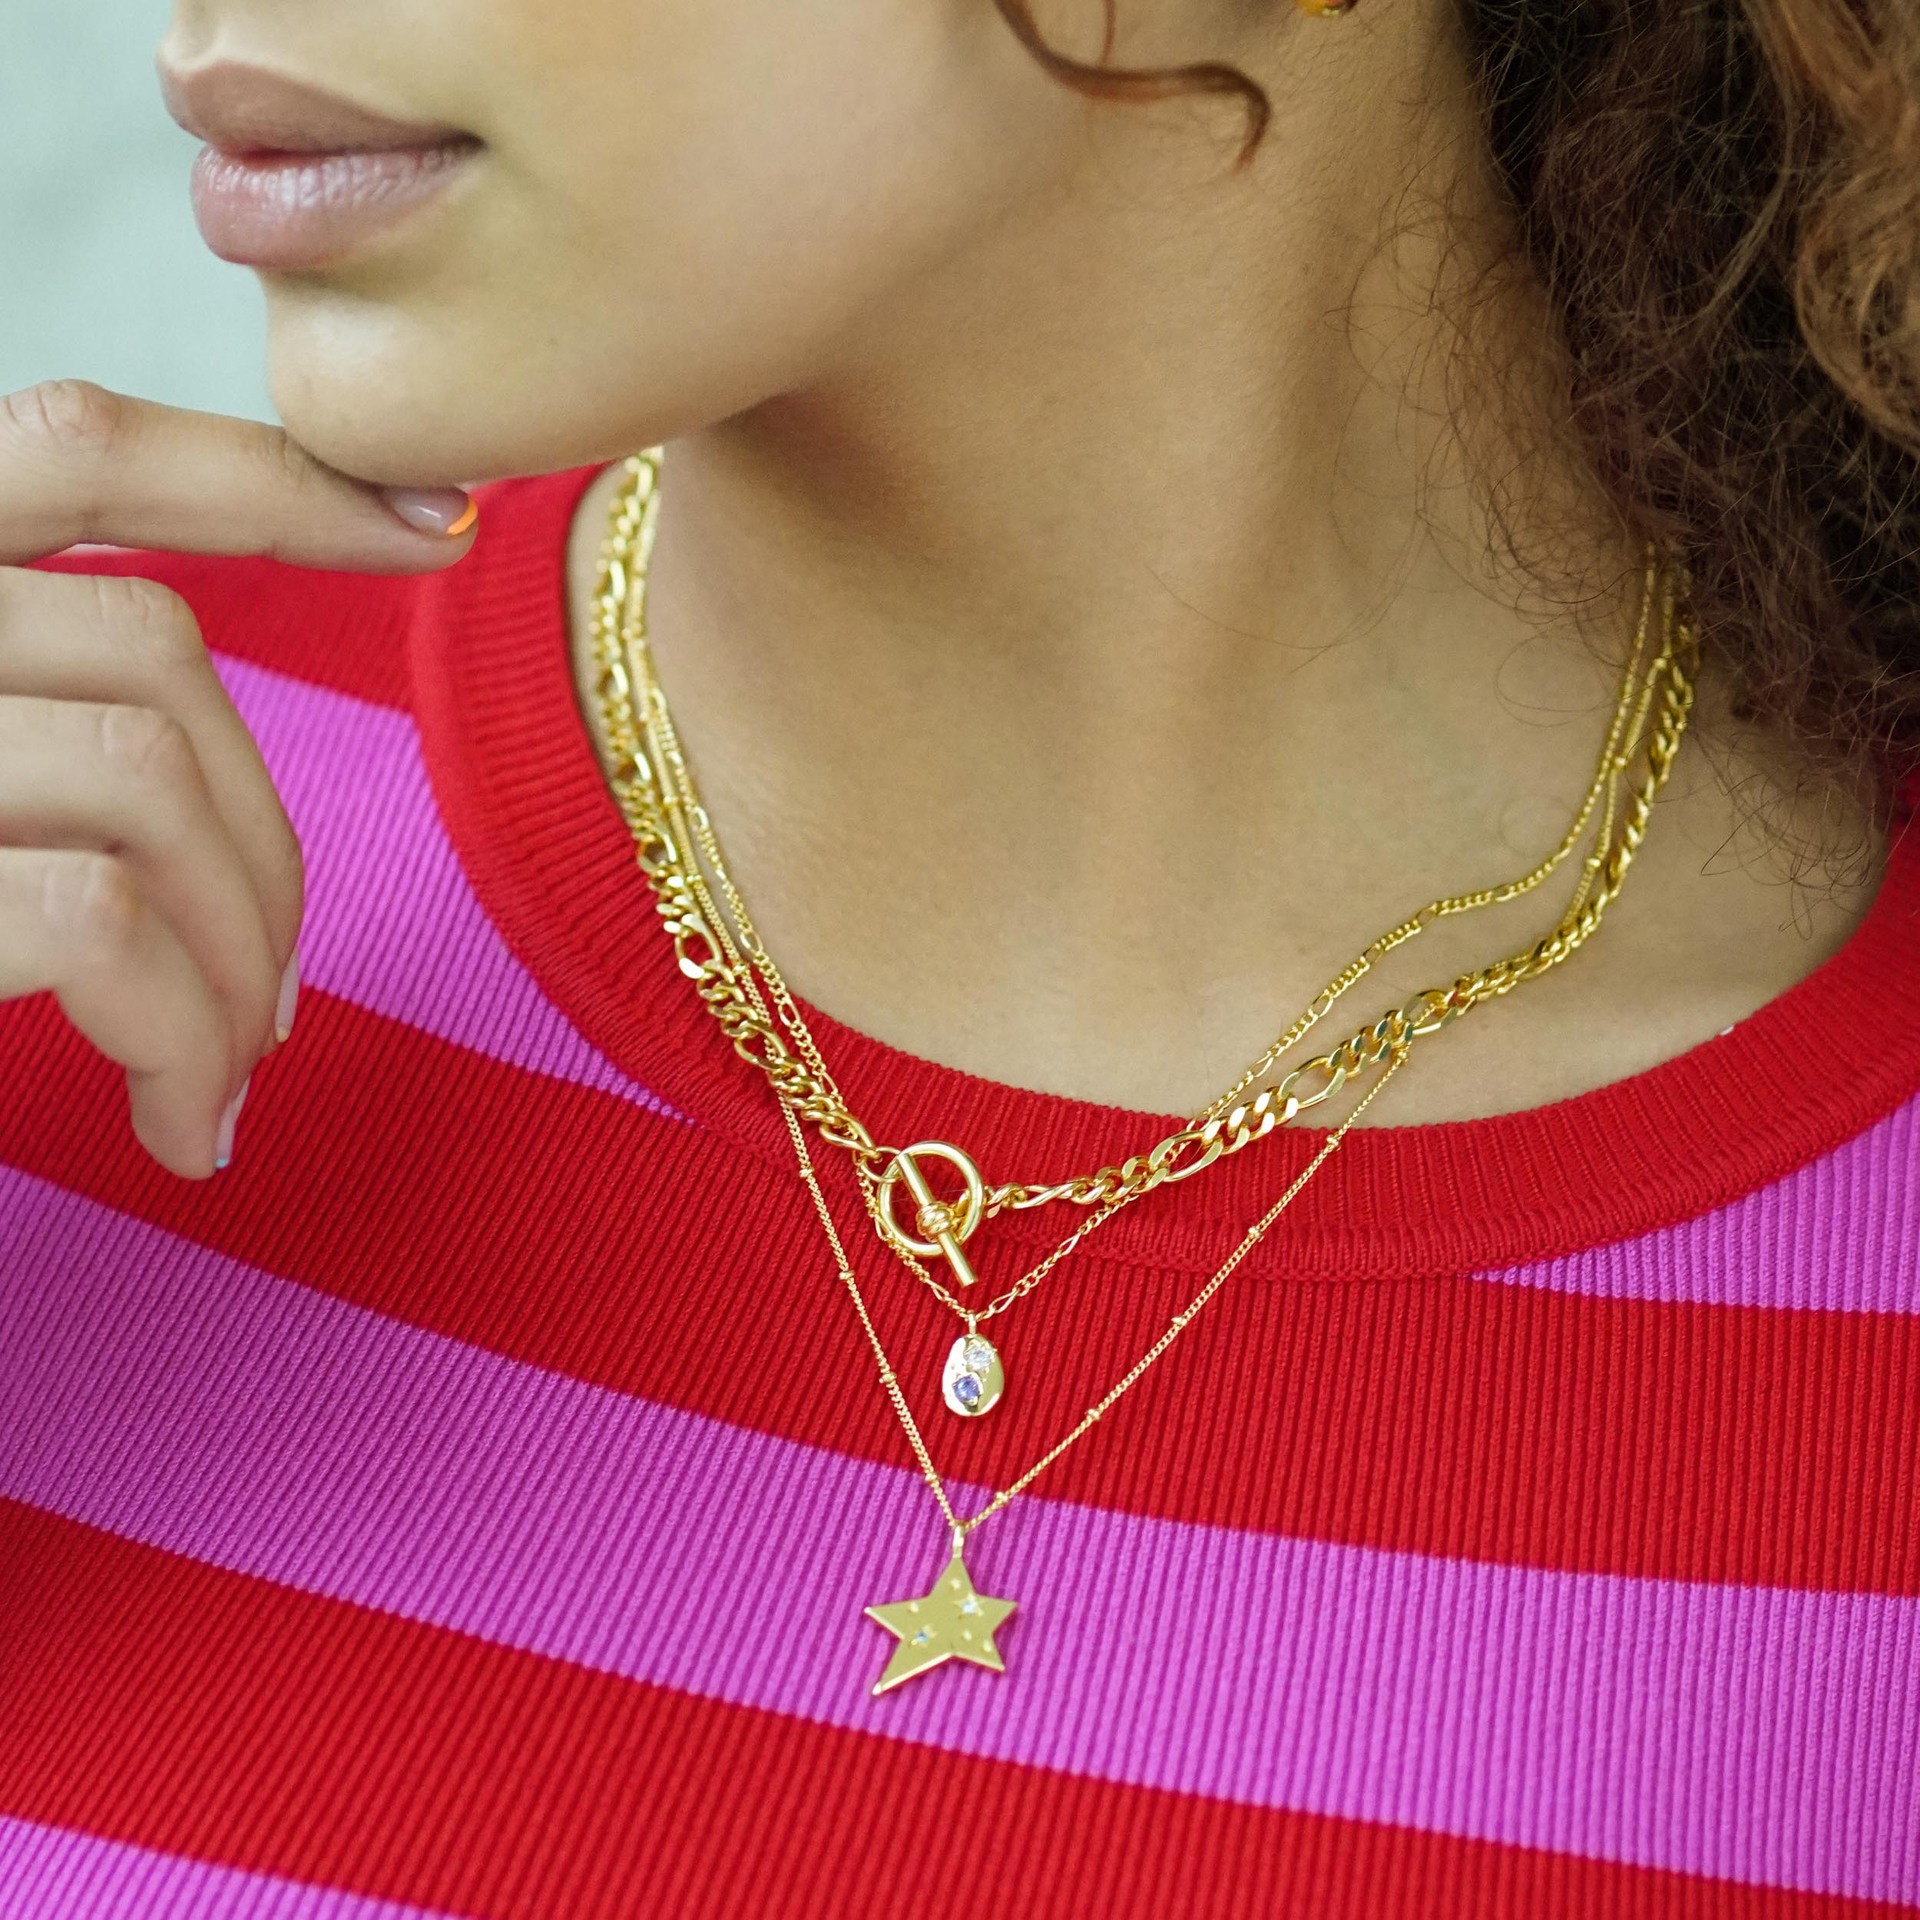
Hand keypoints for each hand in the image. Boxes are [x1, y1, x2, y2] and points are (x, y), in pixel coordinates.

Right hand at [0, 381, 476, 1177]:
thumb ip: (19, 714)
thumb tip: (202, 779)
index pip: (77, 449)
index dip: (275, 475)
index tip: (434, 529)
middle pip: (155, 650)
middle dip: (262, 835)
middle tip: (272, 995)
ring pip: (149, 778)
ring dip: (237, 948)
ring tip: (223, 1070)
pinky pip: (103, 924)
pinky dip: (183, 1035)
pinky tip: (178, 1125)